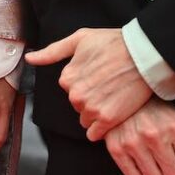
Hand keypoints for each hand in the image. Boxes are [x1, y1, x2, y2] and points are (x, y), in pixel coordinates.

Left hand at [27, 27, 153, 138]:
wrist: (145, 54)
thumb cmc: (115, 43)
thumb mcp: (81, 39)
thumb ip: (53, 51)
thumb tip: (30, 59)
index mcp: (67, 78)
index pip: (69, 89)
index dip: (85, 83)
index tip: (99, 76)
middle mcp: (75, 95)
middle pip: (77, 105)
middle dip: (90, 99)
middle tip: (109, 87)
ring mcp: (91, 108)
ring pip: (86, 120)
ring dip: (96, 114)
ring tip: (114, 99)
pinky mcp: (107, 119)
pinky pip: (95, 134)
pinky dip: (102, 129)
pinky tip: (113, 116)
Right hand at [104, 102, 174, 174]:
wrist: (122, 95)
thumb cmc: (155, 110)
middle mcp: (155, 135)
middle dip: (172, 170)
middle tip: (167, 159)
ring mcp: (133, 142)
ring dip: (155, 173)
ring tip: (152, 159)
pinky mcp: (116, 148)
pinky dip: (137, 173)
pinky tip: (138, 160)